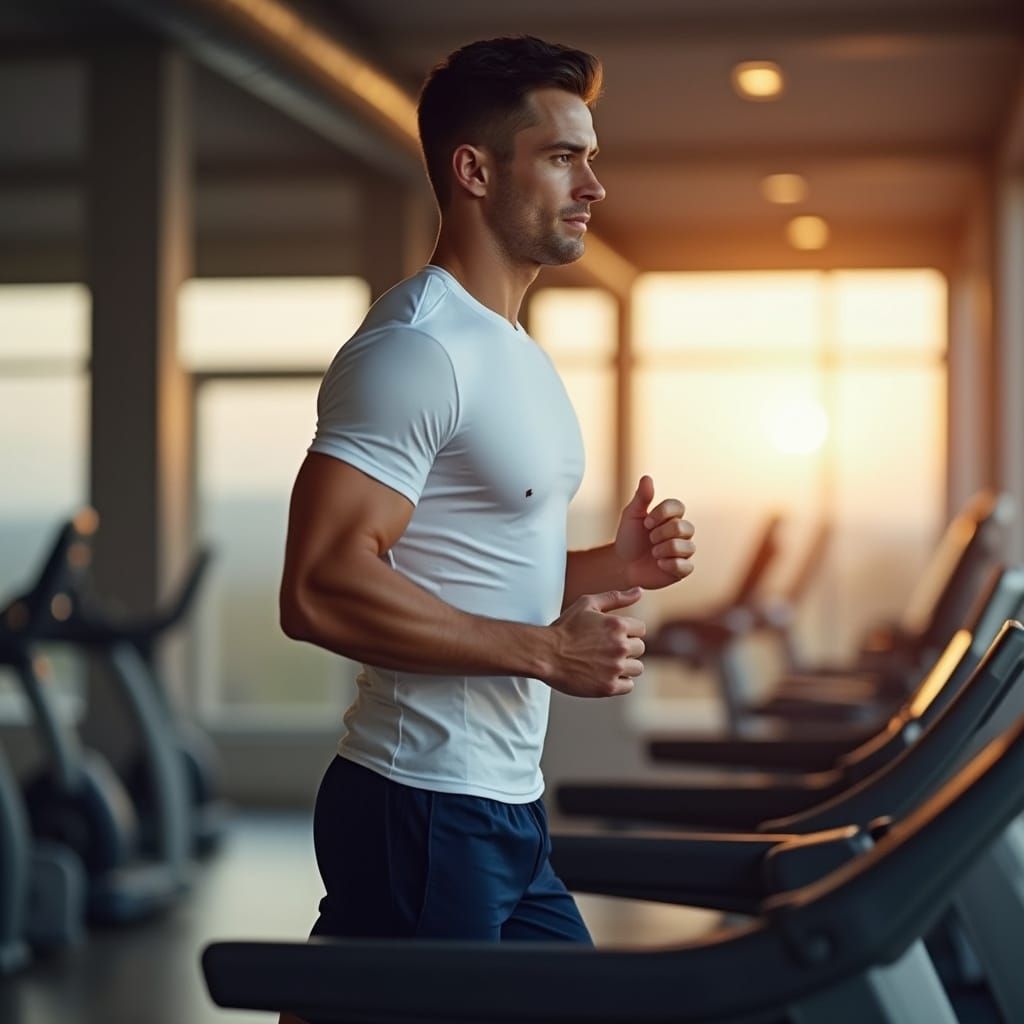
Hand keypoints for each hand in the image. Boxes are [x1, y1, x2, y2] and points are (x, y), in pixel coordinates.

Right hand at [545, 588, 645, 697]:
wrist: (545, 654)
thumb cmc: (565, 628)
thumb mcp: (587, 604)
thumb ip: (616, 597)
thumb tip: (639, 591)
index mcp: (617, 625)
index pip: (641, 629)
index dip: (627, 631)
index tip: (612, 635)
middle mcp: (620, 646)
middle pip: (640, 648)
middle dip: (625, 648)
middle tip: (605, 649)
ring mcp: (615, 668)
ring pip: (637, 668)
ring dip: (625, 666)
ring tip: (605, 663)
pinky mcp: (608, 687)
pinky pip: (628, 685)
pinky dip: (619, 682)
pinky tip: (604, 675)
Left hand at [615, 475, 694, 589]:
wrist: (622, 564)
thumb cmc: (629, 538)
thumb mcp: (632, 515)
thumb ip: (642, 498)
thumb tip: (647, 477)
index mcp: (671, 517)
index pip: (678, 507)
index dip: (662, 513)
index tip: (646, 522)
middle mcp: (682, 533)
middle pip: (683, 527)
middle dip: (660, 533)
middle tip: (649, 539)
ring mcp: (684, 551)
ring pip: (686, 546)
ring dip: (663, 550)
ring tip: (653, 553)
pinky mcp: (683, 569)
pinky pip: (686, 566)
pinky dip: (668, 565)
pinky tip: (658, 565)